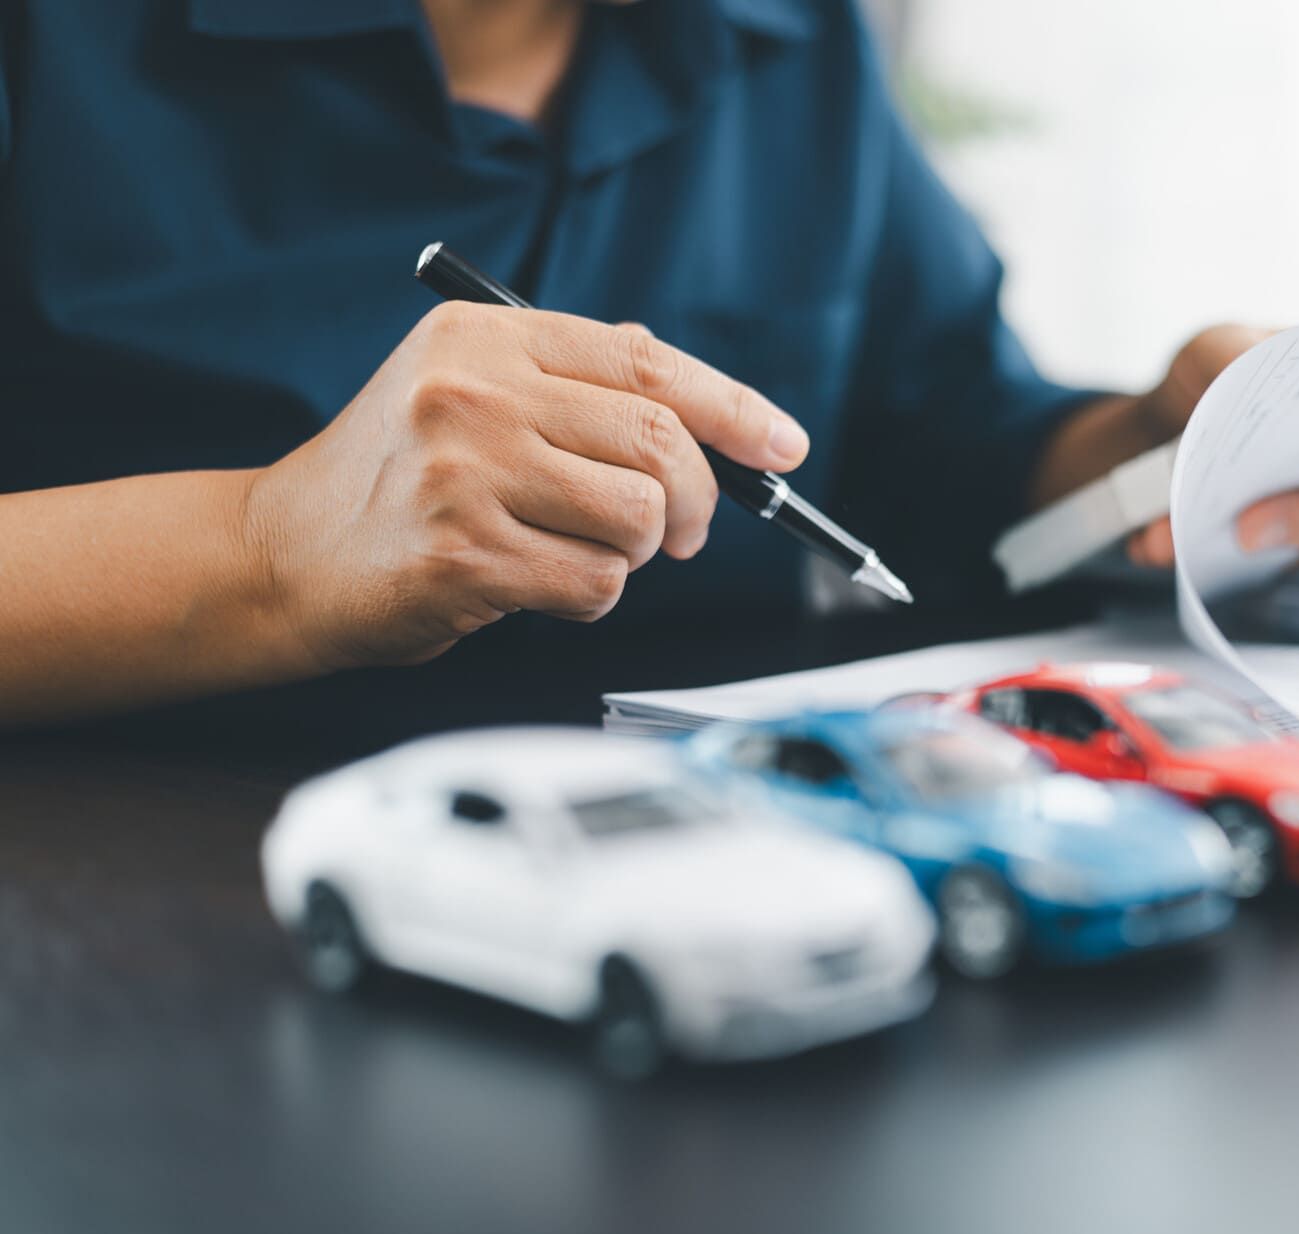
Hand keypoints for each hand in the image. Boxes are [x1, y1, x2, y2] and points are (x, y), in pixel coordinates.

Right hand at [243, 302, 808, 669]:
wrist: (283, 554)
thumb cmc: (401, 480)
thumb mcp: (471, 394)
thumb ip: (576, 390)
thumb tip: (718, 424)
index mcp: (485, 338)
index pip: (647, 362)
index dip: (733, 408)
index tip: (784, 446)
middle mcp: (474, 392)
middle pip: (662, 443)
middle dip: (698, 502)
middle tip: (681, 534)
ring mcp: (464, 473)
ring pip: (640, 520)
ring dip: (635, 555)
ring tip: (577, 552)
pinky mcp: (462, 556)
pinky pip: (598, 587)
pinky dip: (590, 598)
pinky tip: (536, 585)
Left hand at [1029, 324, 1298, 565]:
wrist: (1161, 428)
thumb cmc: (1217, 376)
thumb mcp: (1214, 347)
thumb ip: (1229, 353)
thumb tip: (1236, 376)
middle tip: (1259, 517)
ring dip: (1266, 540)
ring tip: (1200, 530)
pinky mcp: (1278, 552)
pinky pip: (1253, 565)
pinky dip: (1195, 550)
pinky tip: (1153, 539)